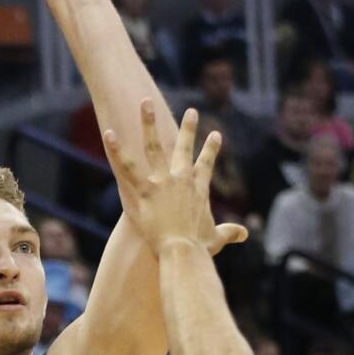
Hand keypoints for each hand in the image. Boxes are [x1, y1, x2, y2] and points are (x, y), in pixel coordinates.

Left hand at [102, 101, 246, 256]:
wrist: (182, 252)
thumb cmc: (198, 248)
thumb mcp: (216, 238)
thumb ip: (229, 232)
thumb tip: (244, 234)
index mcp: (198, 189)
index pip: (207, 164)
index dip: (212, 149)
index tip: (216, 134)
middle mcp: (181, 179)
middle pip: (184, 148)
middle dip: (189, 128)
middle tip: (192, 111)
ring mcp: (162, 182)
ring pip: (153, 146)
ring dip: (149, 123)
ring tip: (145, 102)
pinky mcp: (144, 190)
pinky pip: (127, 167)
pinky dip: (116, 151)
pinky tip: (109, 134)